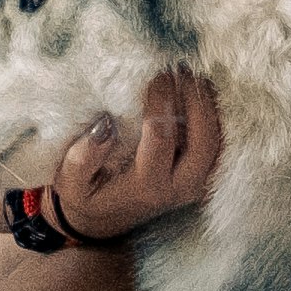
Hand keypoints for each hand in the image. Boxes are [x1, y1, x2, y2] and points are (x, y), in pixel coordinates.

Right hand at [44, 69, 221, 239]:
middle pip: (203, 142)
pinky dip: (215, 118)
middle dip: (197, 101)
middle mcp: (178, 189)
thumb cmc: (86, 194)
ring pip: (217, 143)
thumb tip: (106, 125)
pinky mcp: (202, 179)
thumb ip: (84, 156)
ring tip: (195, 75)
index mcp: (147, 186)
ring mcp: (194, 186)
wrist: (104, 220)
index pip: (162, 137)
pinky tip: (202, 93)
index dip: (163, 102)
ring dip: (210, 106)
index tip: (158, 75)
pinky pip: (218, 147)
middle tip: (183, 70)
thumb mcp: (71, 181)